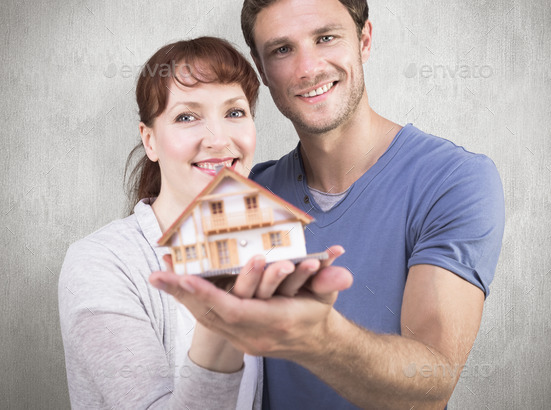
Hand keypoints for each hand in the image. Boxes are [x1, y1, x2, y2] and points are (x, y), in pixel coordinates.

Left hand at [150, 246, 352, 359]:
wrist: (315, 343)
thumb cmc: (316, 312)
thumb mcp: (325, 294)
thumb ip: (331, 278)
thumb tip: (341, 261)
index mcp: (273, 322)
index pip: (234, 309)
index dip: (209, 295)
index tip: (185, 279)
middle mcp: (253, 335)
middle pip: (210, 315)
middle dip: (182, 294)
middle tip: (156, 275)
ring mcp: (242, 339)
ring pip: (204, 319)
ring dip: (181, 298)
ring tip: (158, 278)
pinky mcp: (236, 337)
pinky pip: (208, 321)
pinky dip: (190, 303)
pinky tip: (176, 289)